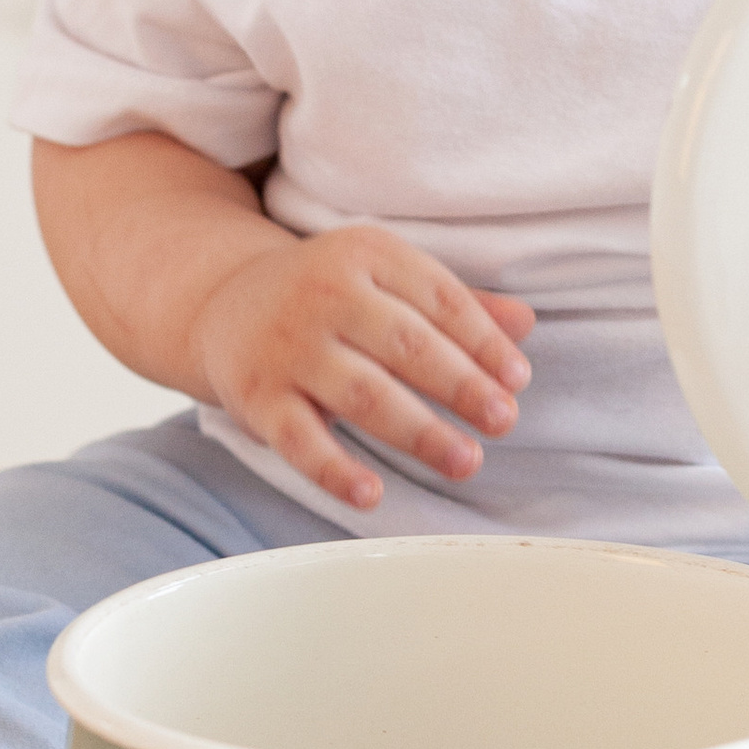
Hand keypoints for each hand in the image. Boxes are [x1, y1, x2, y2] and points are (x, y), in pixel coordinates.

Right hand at [192, 222, 533, 513]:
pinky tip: (371, 494)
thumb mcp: (386, 278)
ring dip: (420, 432)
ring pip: (364, 394)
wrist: (223, 301)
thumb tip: (525, 323)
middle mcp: (325, 295)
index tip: (517, 379)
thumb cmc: (328, 295)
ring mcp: (289, 347)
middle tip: (503, 421)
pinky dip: (334, 470)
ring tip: (465, 460)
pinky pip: (299, 440)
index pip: (439, 298)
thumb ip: (455, 302)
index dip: (484, 341)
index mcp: (367, 254)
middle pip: (407, 345)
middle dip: (462, 387)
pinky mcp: (258, 397)